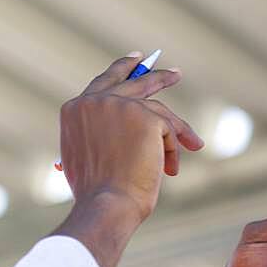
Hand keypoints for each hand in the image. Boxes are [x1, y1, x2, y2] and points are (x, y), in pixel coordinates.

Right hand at [60, 53, 204, 219]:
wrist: (105, 203)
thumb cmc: (94, 190)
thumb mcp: (83, 155)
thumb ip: (96, 134)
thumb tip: (120, 129)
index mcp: (74, 109)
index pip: (102, 83)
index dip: (120, 71)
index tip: (134, 63)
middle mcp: (95, 101)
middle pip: (131, 79)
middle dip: (153, 74)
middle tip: (173, 74)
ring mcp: (121, 106)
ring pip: (157, 107)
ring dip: (176, 127)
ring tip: (192, 141)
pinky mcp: (146, 116)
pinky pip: (169, 128)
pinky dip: (172, 151)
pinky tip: (169, 169)